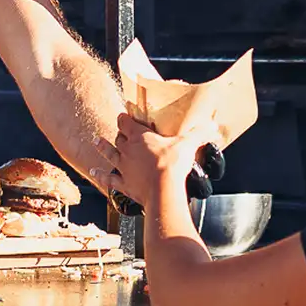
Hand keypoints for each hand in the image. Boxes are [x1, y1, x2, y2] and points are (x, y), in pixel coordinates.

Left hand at [93, 112, 219, 209]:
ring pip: (109, 154)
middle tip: (118, 130)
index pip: (126, 122)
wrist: (163, 190)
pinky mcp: (124, 184)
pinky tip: (93, 172)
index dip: (124, 118)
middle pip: (118, 138)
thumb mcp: (187, 144)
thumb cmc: (173, 164)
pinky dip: (100, 175)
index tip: (125, 115)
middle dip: (118, 133)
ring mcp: (123, 167)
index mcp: (139, 136)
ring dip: (103, 147)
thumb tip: (212, 125)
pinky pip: (108, 179)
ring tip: (95, 141)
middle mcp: (127, 150)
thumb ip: (199, 134)